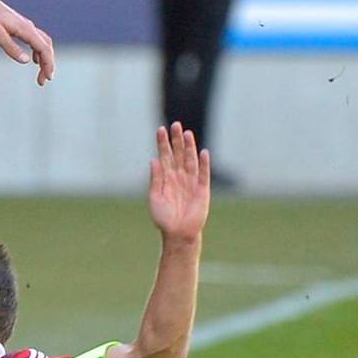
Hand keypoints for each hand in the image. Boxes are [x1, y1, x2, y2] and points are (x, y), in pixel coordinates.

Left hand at [0, 0, 54, 85]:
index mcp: (26, 30)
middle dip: (48, 64)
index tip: (48, 78)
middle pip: (47, 46)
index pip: (44, 49)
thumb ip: (12, 49)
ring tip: (41, 73)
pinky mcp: (20, 26)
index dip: (48, 64)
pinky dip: (38, 51)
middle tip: (44, 80)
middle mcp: (29, 27)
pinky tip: (33, 59)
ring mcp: (25, 26)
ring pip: (42, 43)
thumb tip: (26, 61)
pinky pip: (35, 40)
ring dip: (44, 58)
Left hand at [149, 122, 210, 244]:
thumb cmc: (163, 217)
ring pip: (190, 160)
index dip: (163, 143)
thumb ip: (156, 178)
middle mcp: (179, 177)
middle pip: (178, 154)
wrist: (177, 233)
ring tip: (187, 133)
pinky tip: (203, 152)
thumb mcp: (155, 196)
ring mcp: (191, 182)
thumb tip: (154, 159)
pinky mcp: (202, 190)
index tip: (161, 129)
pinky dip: (204, 163)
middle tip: (175, 124)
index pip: (164, 156)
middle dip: (176, 140)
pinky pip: (203, 174)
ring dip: (189, 147)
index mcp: (166, 178)